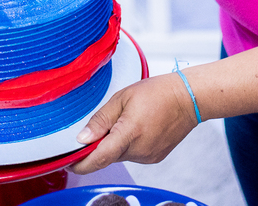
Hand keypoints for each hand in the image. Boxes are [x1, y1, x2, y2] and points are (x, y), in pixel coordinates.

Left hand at [68, 74, 199, 173]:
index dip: (80, 164)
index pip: (98, 158)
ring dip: (116, 144)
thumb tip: (82, 139)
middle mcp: (139, 149)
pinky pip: (133, 155)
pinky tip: (140, 127)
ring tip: (130, 120)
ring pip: (120, 155)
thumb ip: (100, 120)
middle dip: (101, 144)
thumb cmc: (158, 92)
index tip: (69, 162)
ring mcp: (148, 156)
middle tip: (110, 121)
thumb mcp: (123, 97)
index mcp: (129, 133)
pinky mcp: (155, 158)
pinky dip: (130, 145)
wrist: (188, 98)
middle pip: (108, 156)